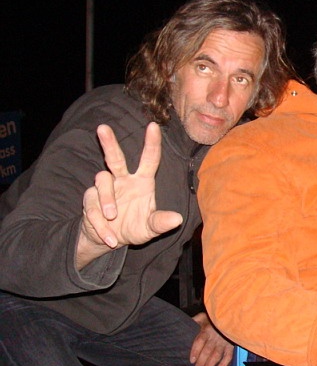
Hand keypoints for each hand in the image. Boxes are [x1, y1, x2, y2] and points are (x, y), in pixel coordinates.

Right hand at [77, 122, 182, 268]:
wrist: (110, 240)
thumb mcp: (150, 228)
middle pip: (115, 158)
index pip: (149, 159)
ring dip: (107, 200)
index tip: (153, 125)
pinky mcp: (90, 200)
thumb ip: (160, 222)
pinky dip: (100, 224)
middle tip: (103, 127)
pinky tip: (109, 238)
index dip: (151, 143)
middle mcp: (122, 180)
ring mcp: (104, 188)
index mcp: (141, 182)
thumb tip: (177, 219)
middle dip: (109, 142)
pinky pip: (92, 207)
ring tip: (112, 217)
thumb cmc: (134, 227)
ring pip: (102, 182)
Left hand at [190, 312, 234, 365]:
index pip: (200, 341)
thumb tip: (184, 324)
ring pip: (217, 355)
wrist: (231, 316)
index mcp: (207, 329)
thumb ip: (195, 321)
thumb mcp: (203, 316)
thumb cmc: (214, 317)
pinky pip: (228, 356)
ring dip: (211, 364)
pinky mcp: (231, 345)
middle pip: (208, 350)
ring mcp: (224, 341)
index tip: (192, 360)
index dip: (195, 351)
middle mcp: (215, 336)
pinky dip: (223, 364)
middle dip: (202, 361)